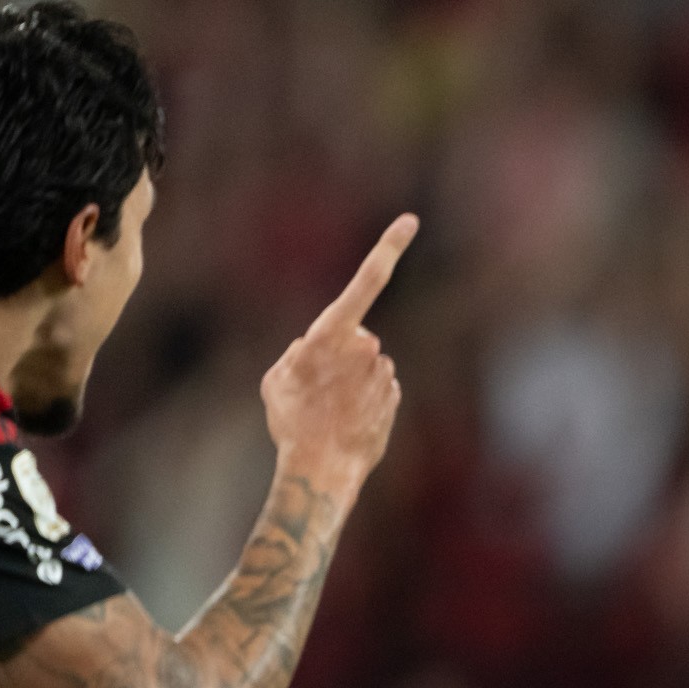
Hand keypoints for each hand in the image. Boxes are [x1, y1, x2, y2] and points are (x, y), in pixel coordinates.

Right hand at [263, 213, 416, 501]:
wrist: (323, 467)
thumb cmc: (292, 421)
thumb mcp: (276, 378)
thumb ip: (298, 354)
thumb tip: (314, 349)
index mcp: (332, 333)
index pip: (366, 280)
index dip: (389, 248)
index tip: (411, 220)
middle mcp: (366, 347)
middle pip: (354, 337)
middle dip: (339, 353)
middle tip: (317, 387)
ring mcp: (384, 372)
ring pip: (366, 365)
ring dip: (350, 380)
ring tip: (329, 407)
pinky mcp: (395, 396)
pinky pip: (377, 388)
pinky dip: (364, 400)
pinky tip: (347, 420)